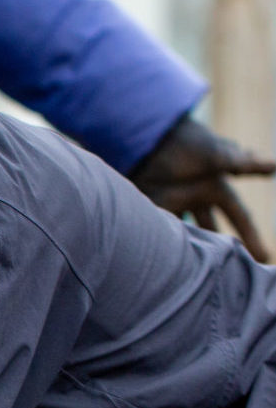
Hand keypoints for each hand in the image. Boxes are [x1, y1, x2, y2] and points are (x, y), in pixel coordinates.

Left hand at [129, 116, 275, 260]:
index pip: (239, 216)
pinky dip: (166, 239)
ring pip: (189, 231)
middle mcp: (198, 195)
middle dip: (223, 247)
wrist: (144, 135)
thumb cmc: (185, 142)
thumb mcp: (215, 154)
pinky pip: (164, 226)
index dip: (251, 236)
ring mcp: (175, 200)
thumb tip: (274, 165)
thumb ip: (242, 163)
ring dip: (193, 247)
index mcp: (217, 185)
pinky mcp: (153, 203)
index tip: (263, 258)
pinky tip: (169, 261)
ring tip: (200, 272)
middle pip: (214, 228)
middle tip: (233, 272)